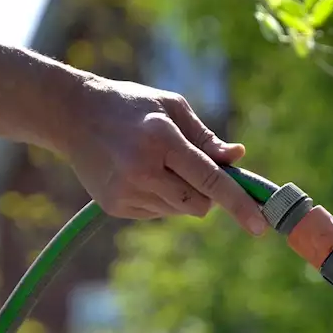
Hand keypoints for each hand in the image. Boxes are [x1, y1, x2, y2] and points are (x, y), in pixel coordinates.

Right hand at [57, 76, 268, 233]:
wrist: (72, 116)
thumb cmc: (132, 107)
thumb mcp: (172, 108)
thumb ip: (207, 138)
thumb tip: (238, 157)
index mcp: (161, 140)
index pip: (210, 179)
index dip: (238, 203)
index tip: (260, 226)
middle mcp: (143, 170)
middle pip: (199, 204)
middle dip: (208, 194)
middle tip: (193, 169)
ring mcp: (127, 192)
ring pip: (179, 211)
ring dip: (181, 194)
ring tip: (156, 164)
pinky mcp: (115, 207)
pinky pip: (158, 213)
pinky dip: (160, 199)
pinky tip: (140, 174)